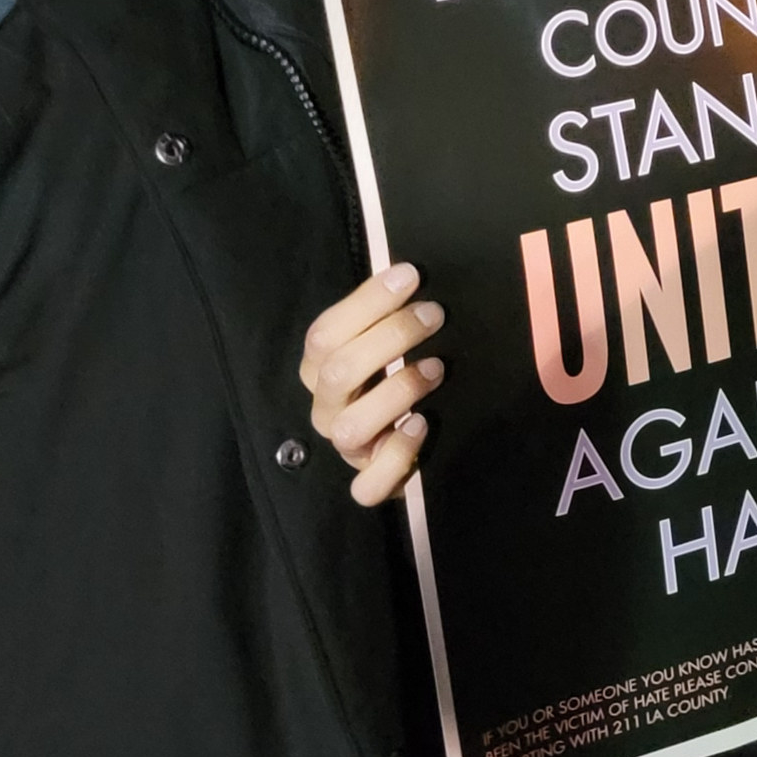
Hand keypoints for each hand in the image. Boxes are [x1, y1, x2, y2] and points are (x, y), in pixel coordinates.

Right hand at [301, 263, 448, 506]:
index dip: (366, 302)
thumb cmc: (395, 376)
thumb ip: (386, 314)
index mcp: (321, 369)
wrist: (405, 442)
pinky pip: (367, 485)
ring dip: (395, 392)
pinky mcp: (370, 482)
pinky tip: (422, 426)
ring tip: (436, 369)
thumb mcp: (385, 342)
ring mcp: (347, 448)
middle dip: (389, 337)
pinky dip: (395, 457)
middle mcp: (327, 408)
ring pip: (350, 427)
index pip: (324, 333)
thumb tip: (409, 270)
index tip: (411, 276)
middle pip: (337, 372)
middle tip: (434, 315)